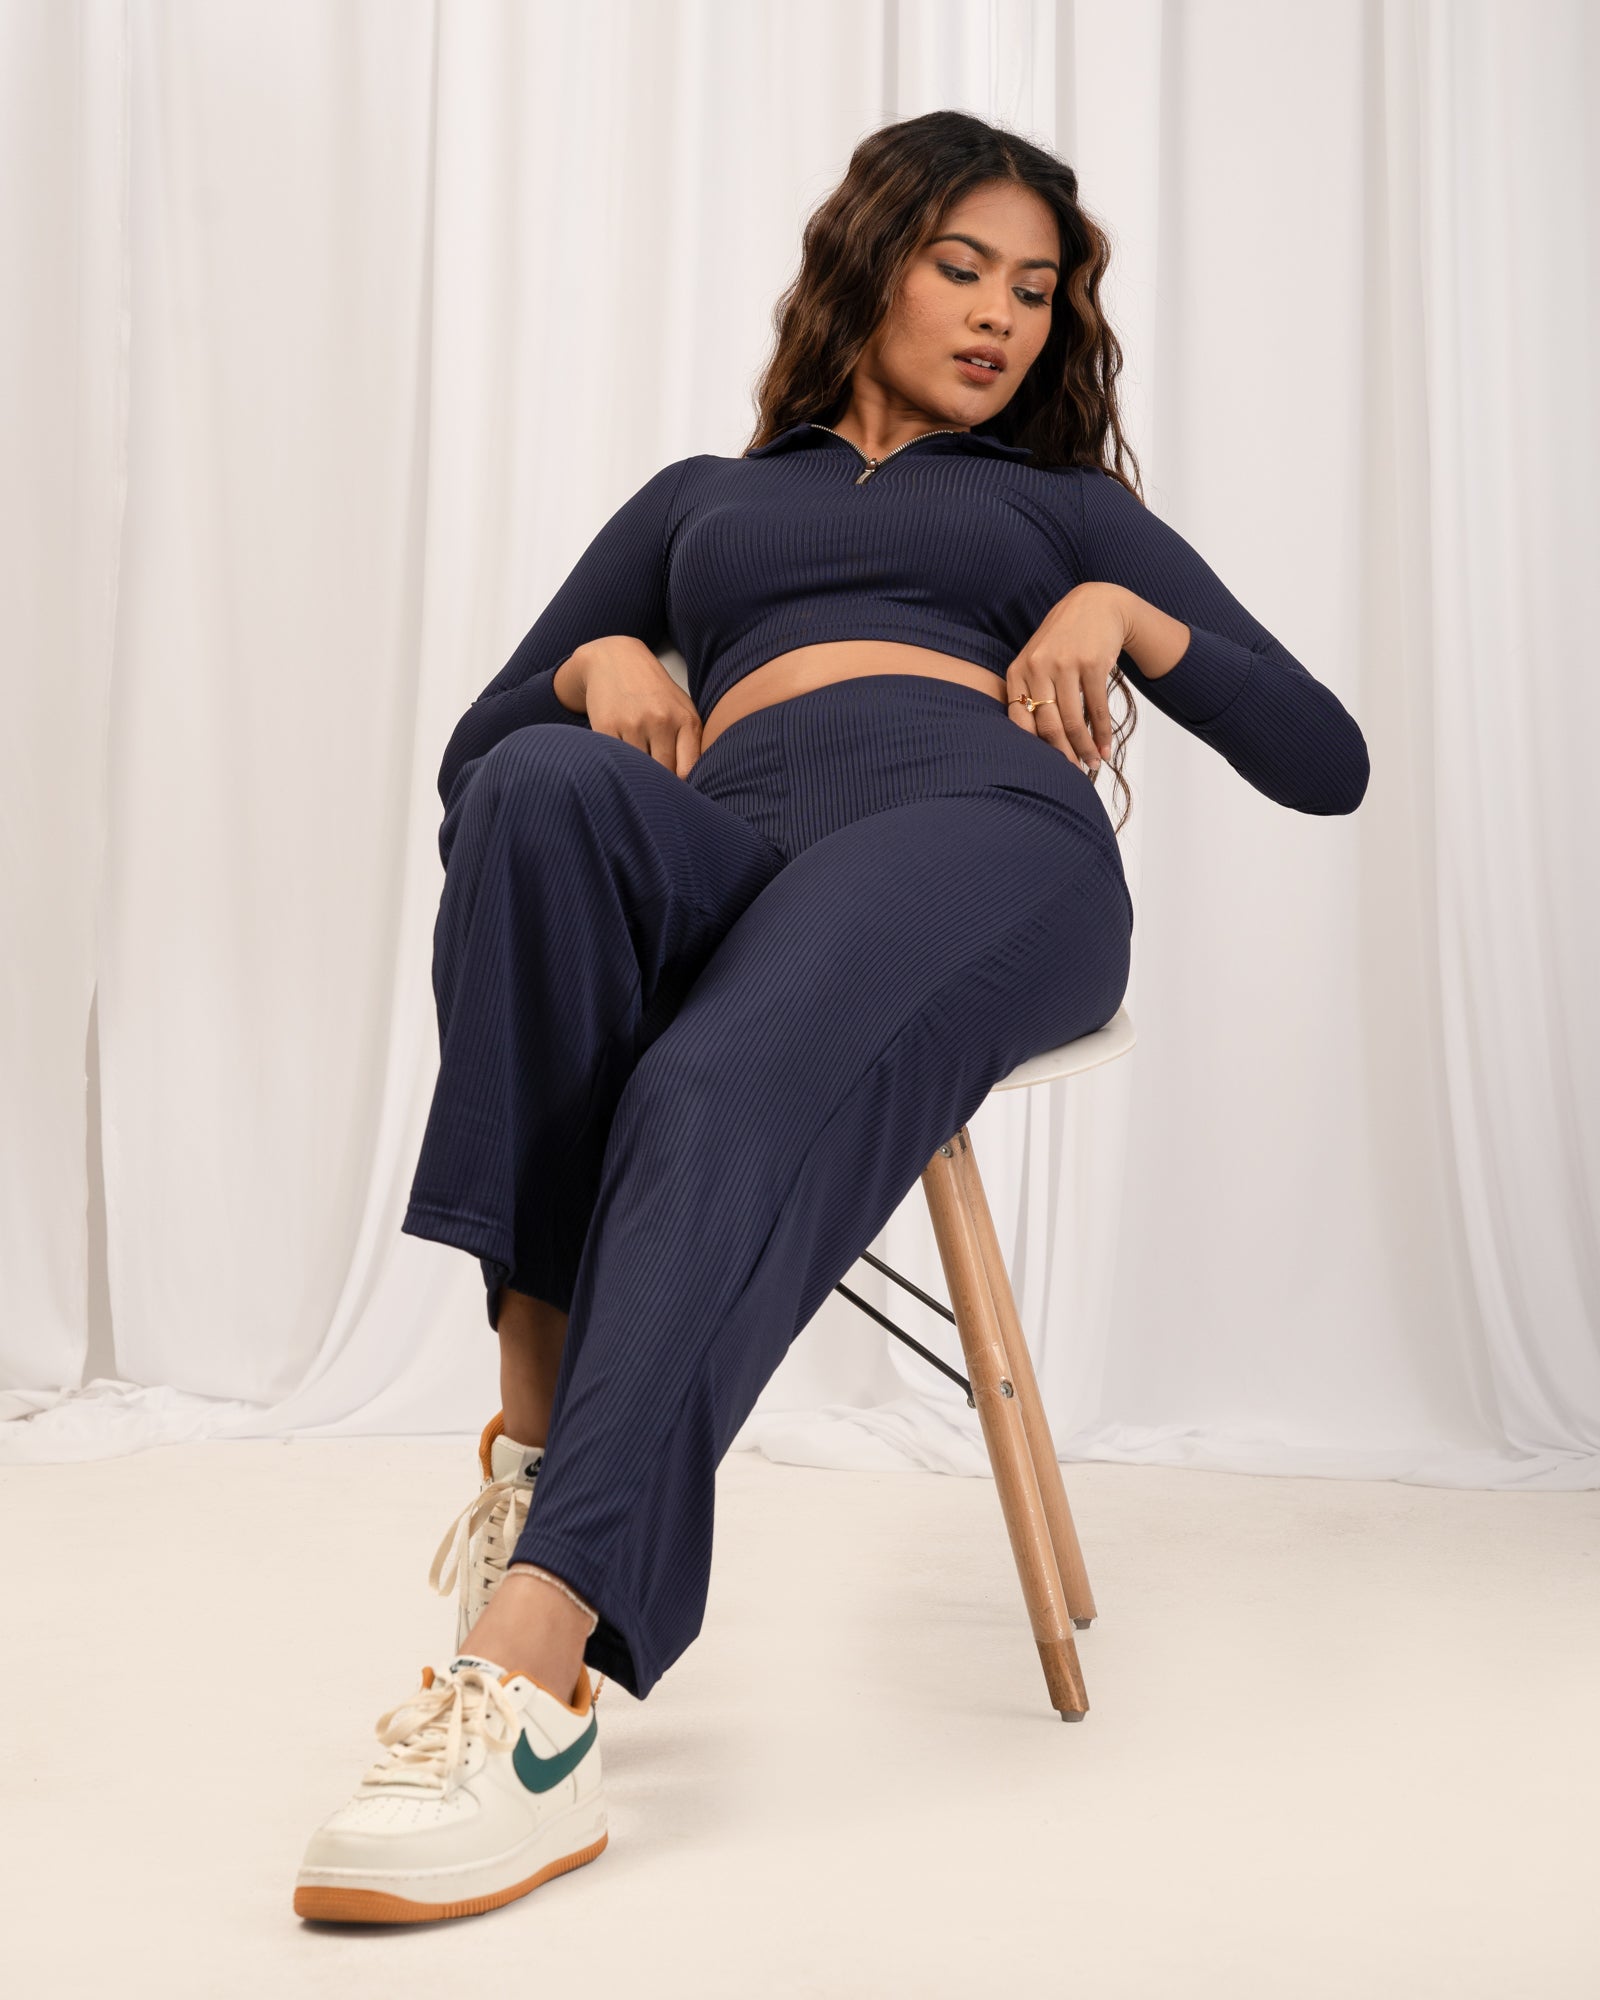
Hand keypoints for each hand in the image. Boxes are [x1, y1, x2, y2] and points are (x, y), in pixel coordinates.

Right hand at [560, 637, 703, 778]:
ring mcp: (633, 724)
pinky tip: (620, 761)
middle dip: (659, 786)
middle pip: (663, 774)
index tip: (677, 796)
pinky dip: (618, 766)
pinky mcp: (607, 726)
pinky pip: (616, 760)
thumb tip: (692, 785)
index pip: (688, 772)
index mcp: (686, 721)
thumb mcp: (682, 710)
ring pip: (638, 770)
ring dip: (637, 777)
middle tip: (655, 792)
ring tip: (637, 775)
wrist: (615, 660)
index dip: (683, 790)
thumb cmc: (654, 692)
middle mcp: (662, 721)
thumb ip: (691, 744)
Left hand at [1002, 583, 1126, 777]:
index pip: (1019, 720)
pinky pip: (1096, 709)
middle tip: (1073, 772)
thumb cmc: (1064, 640)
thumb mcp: (1037, 660)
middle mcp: (1037, 667)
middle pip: (1048, 726)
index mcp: (1018, 671)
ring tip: (1092, 764)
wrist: (1096, 605)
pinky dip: (1101, 733)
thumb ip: (1032, 694)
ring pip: (1073, 721)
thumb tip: (1039, 743)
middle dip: (1062, 755)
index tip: (1045, 767)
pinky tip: (1105, 748)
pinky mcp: (1091, 663)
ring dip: (1085, 748)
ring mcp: (1064, 664)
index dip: (1033, 748)